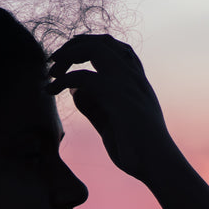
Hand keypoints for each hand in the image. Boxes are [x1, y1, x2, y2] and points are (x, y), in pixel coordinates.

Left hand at [48, 34, 178, 183]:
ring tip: (51, 73)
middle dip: (73, 46)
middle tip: (54, 62)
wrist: (158, 166)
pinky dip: (61, 80)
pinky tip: (50, 90)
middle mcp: (133, 77)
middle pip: (103, 41)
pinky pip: (83, 77)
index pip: (114, 48)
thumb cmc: (138, 150)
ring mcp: (127, 84)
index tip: (66, 60)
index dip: (87, 46)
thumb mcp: (111, 122)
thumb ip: (94, 105)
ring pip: (95, 49)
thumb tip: (75, 90)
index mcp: (136, 82)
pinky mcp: (117, 97)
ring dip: (67, 55)